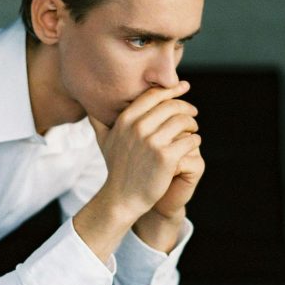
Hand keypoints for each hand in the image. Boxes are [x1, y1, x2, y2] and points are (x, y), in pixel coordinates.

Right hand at [89, 81, 200, 221]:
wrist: (122, 198)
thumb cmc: (117, 168)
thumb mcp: (104, 141)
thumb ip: (99, 121)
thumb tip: (90, 105)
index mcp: (125, 120)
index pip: (153, 95)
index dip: (171, 88)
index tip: (183, 86)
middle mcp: (137, 127)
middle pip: (171, 106)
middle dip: (186, 107)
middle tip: (193, 112)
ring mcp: (152, 142)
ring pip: (183, 121)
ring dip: (192, 124)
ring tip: (193, 129)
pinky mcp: (166, 157)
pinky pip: (190, 140)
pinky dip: (194, 140)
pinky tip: (193, 143)